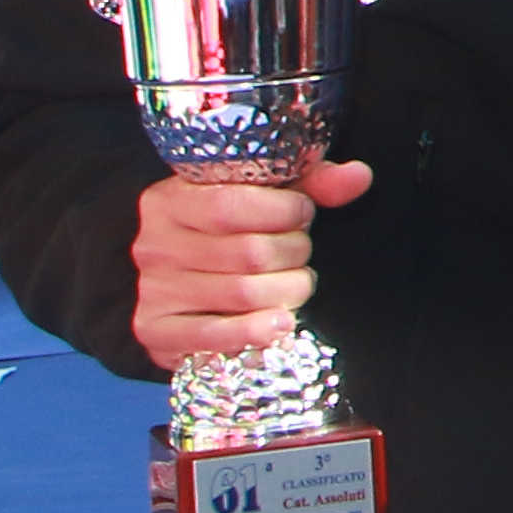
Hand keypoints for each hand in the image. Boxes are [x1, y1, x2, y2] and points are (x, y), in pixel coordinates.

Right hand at [130, 154, 374, 366]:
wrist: (172, 285)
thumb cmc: (223, 234)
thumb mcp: (260, 197)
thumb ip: (310, 183)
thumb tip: (357, 177)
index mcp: (171, 200)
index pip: (232, 205)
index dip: (284, 211)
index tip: (302, 213)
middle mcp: (156, 244)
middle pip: (248, 253)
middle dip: (294, 252)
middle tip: (299, 252)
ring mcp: (154, 290)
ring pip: (243, 294)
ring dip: (287, 290)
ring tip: (292, 283)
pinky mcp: (157, 332)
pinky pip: (214, 336)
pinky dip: (255, 331)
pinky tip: (280, 322)